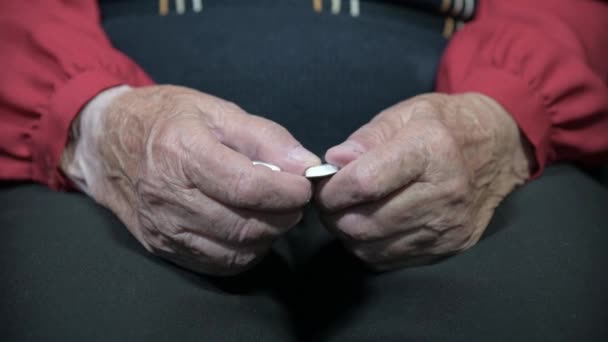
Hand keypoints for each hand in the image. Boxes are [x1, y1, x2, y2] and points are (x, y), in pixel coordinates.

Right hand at [61, 85, 319, 274]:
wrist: (106, 142)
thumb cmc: (166, 118)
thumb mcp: (218, 111)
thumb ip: (266, 137)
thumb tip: (306, 166)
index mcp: (182, 151)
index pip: (246, 186)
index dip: (285, 191)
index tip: (304, 186)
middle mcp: (167, 195)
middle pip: (243, 225)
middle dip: (283, 216)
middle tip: (293, 199)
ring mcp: (161, 226)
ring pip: (234, 250)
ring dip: (267, 236)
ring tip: (273, 212)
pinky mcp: (160, 246)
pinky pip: (216, 264)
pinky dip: (244, 252)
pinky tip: (250, 230)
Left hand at [316, 93, 533, 270]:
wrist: (498, 149)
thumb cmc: (444, 126)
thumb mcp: (404, 115)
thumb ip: (365, 139)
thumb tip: (333, 163)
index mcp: (432, 150)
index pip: (365, 183)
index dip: (332, 189)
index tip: (323, 185)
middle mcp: (444, 194)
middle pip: (365, 223)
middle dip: (334, 214)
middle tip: (331, 199)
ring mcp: (448, 227)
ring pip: (372, 247)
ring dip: (348, 233)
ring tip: (350, 210)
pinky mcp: (448, 248)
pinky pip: (389, 260)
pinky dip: (369, 246)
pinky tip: (372, 224)